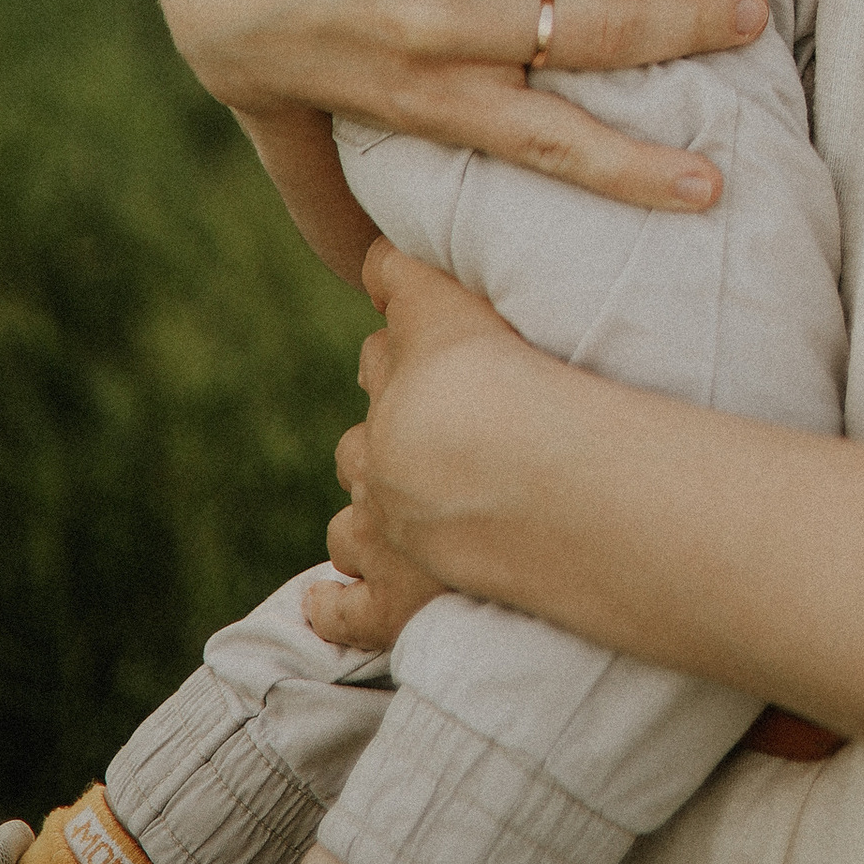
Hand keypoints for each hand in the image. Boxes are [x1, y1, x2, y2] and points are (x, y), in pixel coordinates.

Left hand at [304, 242, 543, 639]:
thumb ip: (420, 279)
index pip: (389, 340)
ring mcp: (385, 527)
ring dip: (371, 505)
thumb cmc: (535, 382)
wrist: (528, 480)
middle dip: (391, 420)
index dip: (406, 335)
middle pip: (367, 425)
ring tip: (405, 503)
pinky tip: (327, 600)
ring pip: (351, 514)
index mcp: (413, 370)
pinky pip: (345, 608)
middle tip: (436, 424)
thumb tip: (373, 255)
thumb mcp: (475, 306)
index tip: (418, 331)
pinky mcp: (395, 600)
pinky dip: (334, 604)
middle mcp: (384, 444)